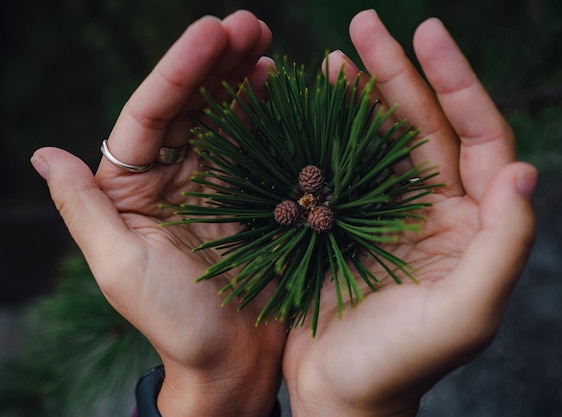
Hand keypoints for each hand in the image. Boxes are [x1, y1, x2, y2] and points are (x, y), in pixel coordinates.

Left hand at [31, 11, 285, 416]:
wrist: (232, 360)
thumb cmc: (173, 322)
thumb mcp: (120, 268)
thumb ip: (84, 210)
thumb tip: (43, 155)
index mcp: (130, 189)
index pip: (150, 116)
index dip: (179, 72)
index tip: (211, 32)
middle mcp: (170, 177)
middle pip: (189, 106)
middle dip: (215, 62)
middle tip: (248, 23)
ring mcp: (214, 182)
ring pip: (224, 117)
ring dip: (242, 76)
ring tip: (263, 40)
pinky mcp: (252, 195)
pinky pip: (257, 145)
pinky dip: (267, 113)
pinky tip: (278, 83)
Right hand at [282, 10, 536, 416]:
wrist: (342, 394)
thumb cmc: (401, 365)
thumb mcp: (463, 316)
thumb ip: (502, 248)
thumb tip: (520, 172)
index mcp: (470, 226)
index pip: (477, 138)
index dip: (457, 84)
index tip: (426, 36)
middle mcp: (432, 211)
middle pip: (423, 127)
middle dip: (398, 73)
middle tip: (365, 26)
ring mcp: (384, 213)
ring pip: (378, 140)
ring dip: (359, 95)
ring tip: (334, 55)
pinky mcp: (343, 223)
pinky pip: (338, 166)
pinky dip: (325, 133)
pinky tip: (311, 104)